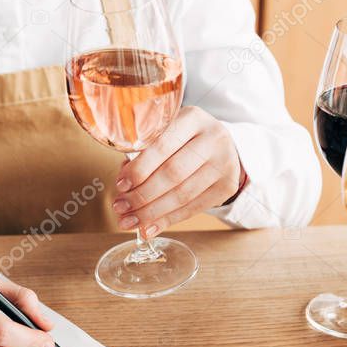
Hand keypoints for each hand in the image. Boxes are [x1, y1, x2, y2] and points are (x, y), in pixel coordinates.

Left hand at [111, 106, 245, 236]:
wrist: (223, 146)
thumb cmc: (184, 139)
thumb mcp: (167, 132)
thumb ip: (145, 152)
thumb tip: (123, 183)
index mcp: (193, 118)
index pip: (163, 146)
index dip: (140, 169)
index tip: (120, 185)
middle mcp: (213, 139)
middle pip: (172, 174)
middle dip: (141, 195)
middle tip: (120, 207)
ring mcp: (224, 163)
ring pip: (182, 195)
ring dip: (151, 212)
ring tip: (128, 221)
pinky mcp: (227, 186)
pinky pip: (193, 208)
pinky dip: (167, 221)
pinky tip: (148, 228)